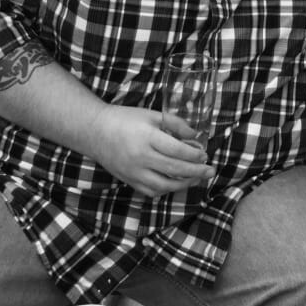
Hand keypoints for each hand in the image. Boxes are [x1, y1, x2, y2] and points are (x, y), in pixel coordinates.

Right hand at [87, 105, 214, 196]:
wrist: (95, 131)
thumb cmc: (125, 119)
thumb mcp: (152, 114)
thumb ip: (175, 123)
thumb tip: (195, 135)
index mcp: (147, 138)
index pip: (176, 150)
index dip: (194, 155)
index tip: (205, 154)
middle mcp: (141, 157)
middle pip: (174, 169)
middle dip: (196, 172)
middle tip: (210, 171)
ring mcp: (134, 172)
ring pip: (164, 185)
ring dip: (184, 184)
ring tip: (197, 179)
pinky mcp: (129, 181)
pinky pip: (151, 191)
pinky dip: (167, 189)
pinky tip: (177, 183)